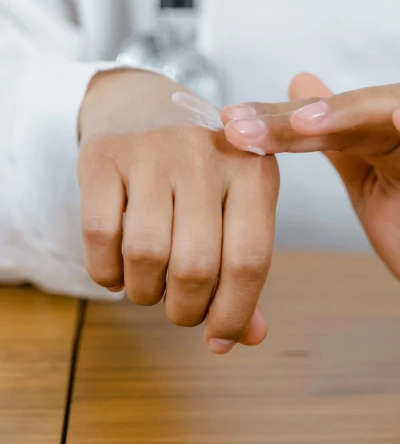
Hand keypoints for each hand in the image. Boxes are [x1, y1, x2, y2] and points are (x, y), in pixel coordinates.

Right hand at [78, 69, 278, 352]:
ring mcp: (153, 150)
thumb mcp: (237, 204)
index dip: (233, 314)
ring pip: (146, 255)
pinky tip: (117, 270)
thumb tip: (248, 337)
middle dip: (185, 309)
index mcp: (255, 169)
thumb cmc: (201, 170)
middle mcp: (207, 154)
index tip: (218, 339)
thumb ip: (245, 267)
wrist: (144, 103)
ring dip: (144, 293)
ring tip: (149, 287)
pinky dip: (106, 273)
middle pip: (196, 266)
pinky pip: (100, 237)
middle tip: (179, 308)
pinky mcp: (104, 155)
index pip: (250, 260)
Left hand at [222, 73, 399, 318]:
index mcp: (372, 138)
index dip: (274, 122)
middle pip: (348, 108)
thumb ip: (333, 143)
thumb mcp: (366, 187)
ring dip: (352, 110)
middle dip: (296, 116)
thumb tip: (295, 93)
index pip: (319, 121)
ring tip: (308, 118)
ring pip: (397, 107)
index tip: (227, 127)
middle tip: (248, 124)